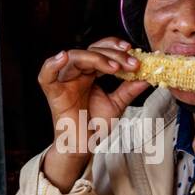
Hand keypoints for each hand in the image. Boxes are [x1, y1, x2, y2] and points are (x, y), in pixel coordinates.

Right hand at [37, 37, 149, 190]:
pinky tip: (63, 56)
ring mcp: (64, 81)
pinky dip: (52, 64)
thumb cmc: (95, 126)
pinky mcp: (53, 92)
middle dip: (113, 54)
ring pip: (76, 57)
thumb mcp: (117, 104)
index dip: (115, 48)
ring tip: (116, 68)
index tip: (134, 52)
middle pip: (91, 51)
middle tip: (132, 63)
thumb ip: (130, 89)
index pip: (101, 51)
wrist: (84, 147)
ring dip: (97, 58)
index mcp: (90, 73)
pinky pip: (46, 75)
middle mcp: (76, 73)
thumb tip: (148, 76)